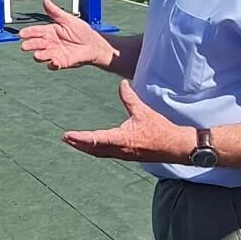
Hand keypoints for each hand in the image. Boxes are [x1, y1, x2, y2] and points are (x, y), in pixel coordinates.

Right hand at [18, 0, 111, 69]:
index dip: (28, 32)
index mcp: (50, 32)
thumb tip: (46, 1)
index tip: (21, 33)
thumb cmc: (81, 32)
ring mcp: (54, 53)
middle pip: (36, 44)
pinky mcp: (61, 62)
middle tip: (25, 46)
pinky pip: (54, 65)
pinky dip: (52, 65)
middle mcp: (49, 43)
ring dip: (39, 56)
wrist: (93, 45)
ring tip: (37, 54)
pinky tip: (53, 61)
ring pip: (42, 55)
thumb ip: (56, 12)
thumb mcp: (68, 20)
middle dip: (30, 45)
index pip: (36, 31)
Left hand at [61, 81, 193, 163]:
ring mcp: (123, 154)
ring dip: (86, 148)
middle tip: (65, 138)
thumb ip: (129, 97)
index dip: (79, 138)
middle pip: (93, 149)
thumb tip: (121, 84)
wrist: (176, 147)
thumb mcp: (143, 111)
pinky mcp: (127, 155)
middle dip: (78, 144)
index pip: (94, 139)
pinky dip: (96, 150)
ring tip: (74, 142)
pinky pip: (107, 154)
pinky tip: (93, 146)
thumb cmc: (160, 129)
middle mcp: (119, 150)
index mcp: (121, 139)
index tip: (66, 135)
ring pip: (99, 153)